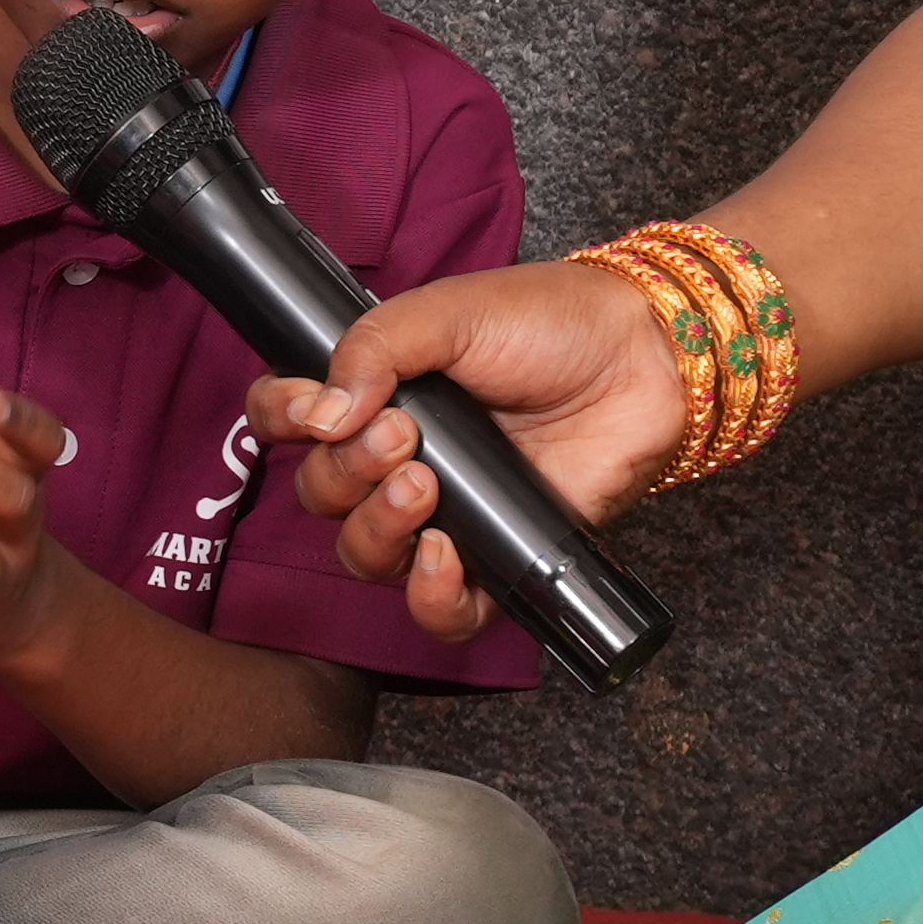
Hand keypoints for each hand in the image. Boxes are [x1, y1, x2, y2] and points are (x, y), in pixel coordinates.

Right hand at [258, 258, 686, 648]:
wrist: (641, 360)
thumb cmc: (551, 325)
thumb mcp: (450, 311)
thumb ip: (375, 347)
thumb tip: (321, 412)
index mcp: (377, 394)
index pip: (290, 420)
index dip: (281, 420)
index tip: (310, 411)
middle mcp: (399, 457)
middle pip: (321, 495)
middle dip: (345, 473)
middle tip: (403, 436)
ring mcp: (446, 512)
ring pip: (366, 556)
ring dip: (378, 529)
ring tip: (425, 486)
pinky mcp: (497, 559)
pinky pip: (440, 611)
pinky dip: (429, 596)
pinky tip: (445, 557)